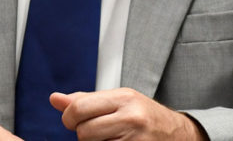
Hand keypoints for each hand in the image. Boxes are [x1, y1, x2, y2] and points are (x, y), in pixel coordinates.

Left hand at [50, 88, 206, 139]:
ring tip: (111, 139)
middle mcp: (131, 116)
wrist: (177, 134)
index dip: (70, 118)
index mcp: (124, 97)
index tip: (76, 121)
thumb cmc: (144, 117)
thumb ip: (86, 101)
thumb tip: (54, 99)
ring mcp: (135, 139)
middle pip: (83, 132)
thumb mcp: (119, 101)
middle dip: (84, 135)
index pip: (79, 108)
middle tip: (98, 132)